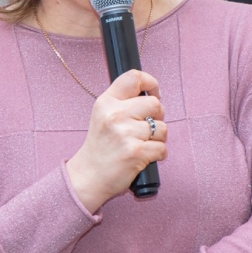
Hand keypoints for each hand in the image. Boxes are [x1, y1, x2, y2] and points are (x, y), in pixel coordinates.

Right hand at [66, 69, 166, 211]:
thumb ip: (123, 101)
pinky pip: (162, 148)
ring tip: (141, 143)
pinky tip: (143, 156)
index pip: (134, 77)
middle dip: (157, 116)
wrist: (89, 176)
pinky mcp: (135, 153)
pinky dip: (158, 154)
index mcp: (107, 102)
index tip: (154, 93)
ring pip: (162, 128)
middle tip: (145, 127)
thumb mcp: (103, 114)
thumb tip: (152, 93)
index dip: (151, 83)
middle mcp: (115, 114)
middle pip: (155, 104)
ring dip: (157, 138)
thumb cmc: (100, 145)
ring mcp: (125, 133)